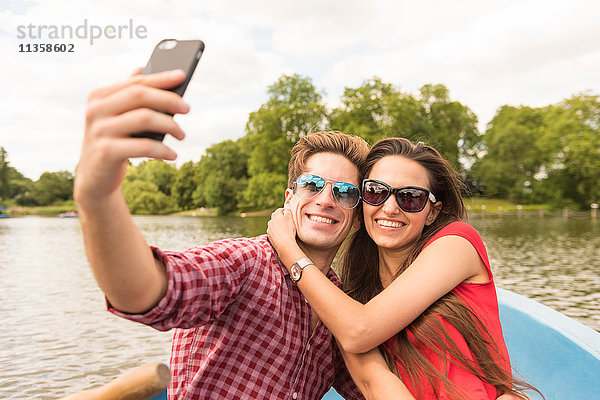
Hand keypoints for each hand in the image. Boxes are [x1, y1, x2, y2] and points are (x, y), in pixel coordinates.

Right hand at [74, 69, 189, 203]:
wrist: (95, 178)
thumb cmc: (113, 142)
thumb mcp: (117, 117)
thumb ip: (127, 94)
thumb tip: (143, 68)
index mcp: (99, 96)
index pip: (135, 82)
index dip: (160, 78)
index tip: (182, 75)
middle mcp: (96, 110)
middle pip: (140, 96)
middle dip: (168, 99)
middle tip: (187, 108)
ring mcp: (100, 130)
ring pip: (145, 118)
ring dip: (170, 126)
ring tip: (182, 135)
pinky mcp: (107, 152)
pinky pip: (145, 146)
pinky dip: (163, 150)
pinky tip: (173, 155)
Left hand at [267, 207, 303, 267]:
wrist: (284, 244)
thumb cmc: (288, 230)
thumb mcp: (290, 217)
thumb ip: (288, 211)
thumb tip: (286, 209)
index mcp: (275, 215)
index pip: (281, 210)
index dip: (287, 212)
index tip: (291, 217)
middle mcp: (270, 221)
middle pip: (277, 218)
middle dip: (282, 219)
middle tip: (289, 224)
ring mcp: (269, 229)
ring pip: (275, 225)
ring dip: (279, 226)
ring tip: (285, 231)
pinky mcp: (269, 236)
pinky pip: (274, 232)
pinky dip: (277, 233)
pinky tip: (282, 236)